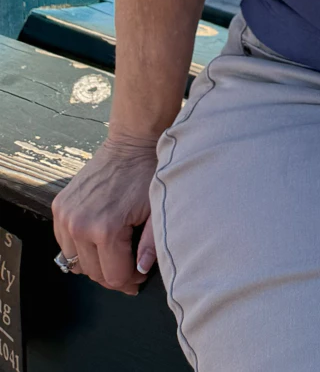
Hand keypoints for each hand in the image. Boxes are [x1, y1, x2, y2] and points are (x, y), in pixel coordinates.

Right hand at [51, 132, 159, 293]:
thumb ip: (151, 244)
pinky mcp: (59, 206)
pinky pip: (64, 242)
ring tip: (116, 252)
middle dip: (114, 274)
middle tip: (131, 267)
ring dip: (95, 262)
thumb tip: (140, 270)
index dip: (130, 281)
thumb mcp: (157, 210)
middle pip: (93, 273)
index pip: (113, 277)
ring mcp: (65, 216)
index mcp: (105, 229)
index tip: (140, 275)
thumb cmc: (148, 173)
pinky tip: (98, 238)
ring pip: (75, 262)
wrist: (132, 142)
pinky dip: (79, 247)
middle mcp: (79, 225)